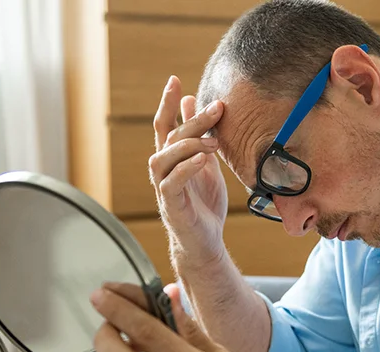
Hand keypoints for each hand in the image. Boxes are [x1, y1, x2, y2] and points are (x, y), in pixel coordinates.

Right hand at [149, 76, 229, 271]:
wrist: (205, 242)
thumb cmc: (204, 204)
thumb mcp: (206, 163)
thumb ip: (200, 137)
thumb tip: (194, 103)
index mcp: (172, 159)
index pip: (165, 125)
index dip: (168, 103)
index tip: (175, 81)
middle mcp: (163, 171)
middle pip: (169, 138)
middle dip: (192, 120)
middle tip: (217, 108)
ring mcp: (165, 188)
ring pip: (163, 158)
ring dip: (189, 145)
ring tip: (213, 141)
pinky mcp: (172, 207)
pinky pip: (171, 184)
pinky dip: (185, 169)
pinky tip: (201, 160)